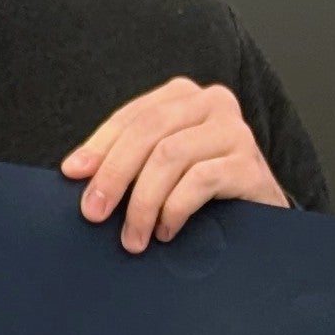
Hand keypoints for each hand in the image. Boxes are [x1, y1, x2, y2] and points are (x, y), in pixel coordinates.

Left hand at [62, 78, 288, 253]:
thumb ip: (131, 161)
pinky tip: (166, 231)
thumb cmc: (204, 195)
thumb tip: (78, 173)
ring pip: (171, 155)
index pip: (132, 116)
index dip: (99, 145)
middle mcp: (212, 103)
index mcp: (184, 98)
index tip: (73, 175)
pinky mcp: (250, 165)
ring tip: (133, 237)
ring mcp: (235, 131)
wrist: (261, 220)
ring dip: (143, 201)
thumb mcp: (164, 169)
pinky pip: (201, 180)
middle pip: (149, 131)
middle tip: (95, 213)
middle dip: (115, 173)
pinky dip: (175, 209)